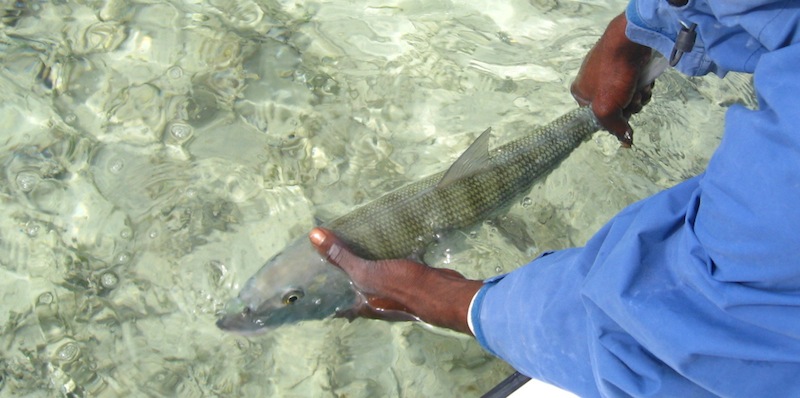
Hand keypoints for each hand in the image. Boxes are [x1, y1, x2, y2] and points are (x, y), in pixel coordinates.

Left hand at [309, 227, 481, 333]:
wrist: (442, 292)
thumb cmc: (400, 287)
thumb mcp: (365, 272)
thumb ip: (340, 256)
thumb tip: (313, 234)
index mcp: (362, 305)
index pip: (336, 303)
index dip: (324, 294)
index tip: (311, 278)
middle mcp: (375, 303)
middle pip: (353, 288)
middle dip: (344, 273)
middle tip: (331, 251)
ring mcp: (393, 292)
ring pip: (373, 276)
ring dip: (366, 262)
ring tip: (353, 240)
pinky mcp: (408, 280)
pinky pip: (391, 267)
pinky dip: (387, 256)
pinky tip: (384, 240)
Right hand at [571, 13, 652, 146]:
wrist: (628, 41)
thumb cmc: (612, 75)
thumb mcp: (607, 109)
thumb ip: (614, 128)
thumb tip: (626, 143)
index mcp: (580, 92)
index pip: (597, 116)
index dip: (612, 118)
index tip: (621, 113)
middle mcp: (592, 81)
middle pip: (615, 107)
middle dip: (629, 106)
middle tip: (632, 98)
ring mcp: (608, 71)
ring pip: (628, 96)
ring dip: (638, 96)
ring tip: (640, 87)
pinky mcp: (625, 64)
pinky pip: (635, 83)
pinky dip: (642, 84)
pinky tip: (645, 79)